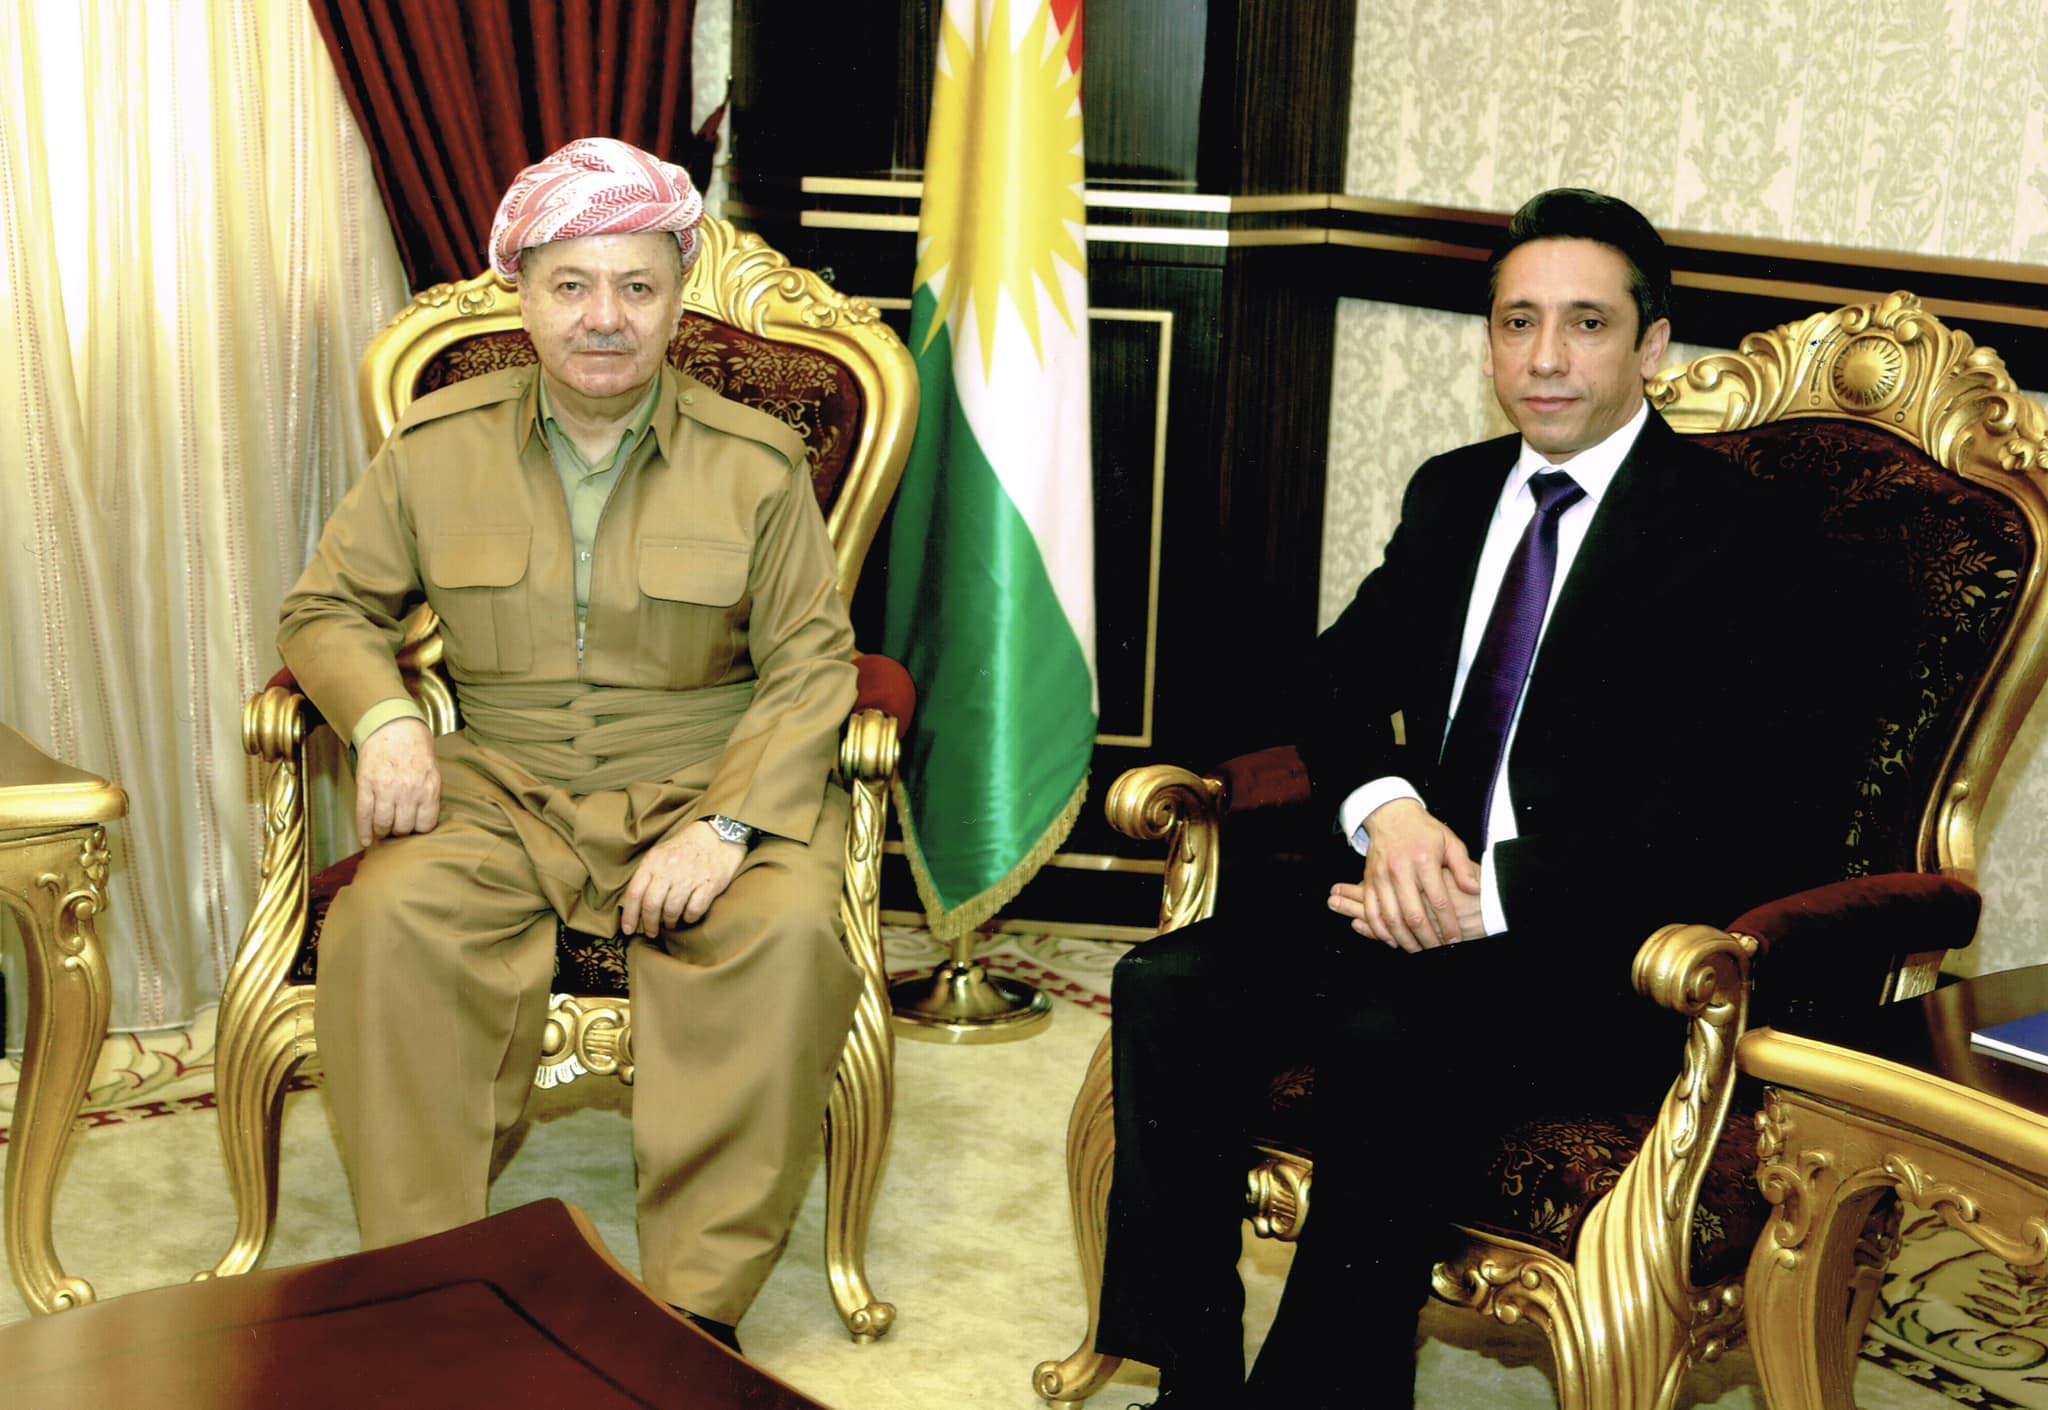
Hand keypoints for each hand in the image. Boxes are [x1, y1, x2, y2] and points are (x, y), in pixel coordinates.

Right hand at [355, 717, 440, 844]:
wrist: (393, 725)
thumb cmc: (416, 747)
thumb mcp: (432, 770)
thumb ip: (429, 794)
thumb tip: (424, 818)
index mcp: (428, 788)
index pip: (425, 825)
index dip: (418, 831)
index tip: (414, 830)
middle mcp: (408, 791)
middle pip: (403, 828)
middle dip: (400, 832)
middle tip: (397, 829)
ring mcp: (386, 789)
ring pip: (383, 824)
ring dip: (382, 831)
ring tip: (383, 830)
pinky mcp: (366, 785)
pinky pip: (364, 815)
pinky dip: (364, 831)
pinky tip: (366, 841)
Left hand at [620, 820, 746, 936]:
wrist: (718, 835)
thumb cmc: (685, 847)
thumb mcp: (660, 853)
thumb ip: (648, 875)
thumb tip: (636, 906)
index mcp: (653, 861)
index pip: (634, 893)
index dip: (629, 915)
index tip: (628, 929)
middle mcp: (669, 869)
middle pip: (651, 905)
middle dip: (649, 923)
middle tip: (652, 931)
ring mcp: (690, 877)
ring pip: (671, 910)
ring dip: (669, 922)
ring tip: (670, 923)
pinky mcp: (709, 884)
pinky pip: (694, 910)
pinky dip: (689, 918)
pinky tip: (688, 916)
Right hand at [1329, 798, 1479, 950]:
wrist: (1390, 814)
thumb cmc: (1423, 830)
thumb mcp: (1450, 841)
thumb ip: (1462, 867)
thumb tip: (1474, 890)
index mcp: (1424, 860)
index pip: (1439, 901)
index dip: (1448, 924)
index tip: (1456, 939)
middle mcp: (1401, 870)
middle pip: (1414, 915)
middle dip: (1428, 939)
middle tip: (1439, 952)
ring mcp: (1382, 877)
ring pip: (1391, 918)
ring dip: (1405, 940)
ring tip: (1418, 951)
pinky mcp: (1369, 880)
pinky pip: (1372, 911)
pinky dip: (1380, 930)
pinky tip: (1393, 941)